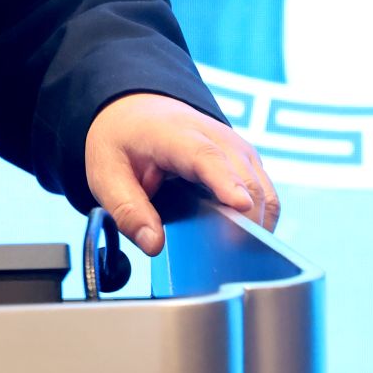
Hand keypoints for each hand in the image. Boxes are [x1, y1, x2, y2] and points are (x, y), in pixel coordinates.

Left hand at [82, 92, 278, 256]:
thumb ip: (127, 210)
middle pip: (245, 180)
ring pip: (263, 192)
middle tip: (231, 262)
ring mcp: (237, 149)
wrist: (139, 110)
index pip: (207, 158)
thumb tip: (153, 245)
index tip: (240, 205)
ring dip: (257, 226)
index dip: (226, 182)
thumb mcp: (106, 173)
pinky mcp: (248, 162)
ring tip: (236, 257)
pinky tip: (241, 241)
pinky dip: (260, 220)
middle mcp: (216, 137)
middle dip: (246, 222)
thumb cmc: (125, 141)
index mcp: (175, 135)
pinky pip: (266, 195)